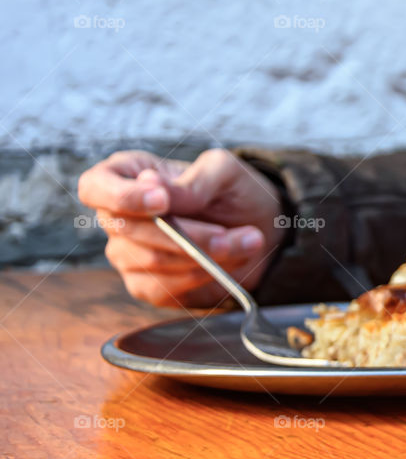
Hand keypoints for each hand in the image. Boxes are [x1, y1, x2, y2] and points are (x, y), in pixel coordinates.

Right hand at [78, 149, 285, 307]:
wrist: (258, 227)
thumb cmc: (234, 191)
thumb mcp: (224, 172)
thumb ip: (191, 179)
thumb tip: (151, 185)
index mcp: (127, 174)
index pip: (95, 187)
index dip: (123, 197)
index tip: (162, 202)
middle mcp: (117, 216)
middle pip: (129, 229)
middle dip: (188, 234)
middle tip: (232, 234)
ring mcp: (127, 253)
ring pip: (151, 261)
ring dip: (205, 255)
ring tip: (248, 242)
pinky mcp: (146, 285)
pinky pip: (164, 287)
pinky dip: (203, 275)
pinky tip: (232, 262)